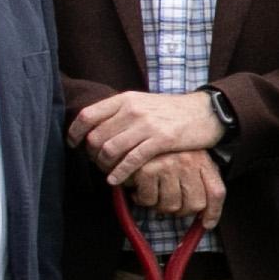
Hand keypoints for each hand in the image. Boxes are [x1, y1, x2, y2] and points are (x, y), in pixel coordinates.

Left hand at [75, 89, 221, 178]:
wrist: (205, 112)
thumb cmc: (172, 111)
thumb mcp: (143, 103)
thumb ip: (121, 112)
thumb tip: (96, 126)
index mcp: (125, 99)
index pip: (88, 115)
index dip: (75, 132)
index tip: (73, 144)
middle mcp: (133, 109)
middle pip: (96, 136)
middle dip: (92, 155)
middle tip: (97, 163)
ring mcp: (147, 124)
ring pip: (110, 149)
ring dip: (104, 166)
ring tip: (107, 172)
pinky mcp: (161, 139)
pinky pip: (131, 159)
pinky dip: (120, 173)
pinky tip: (116, 181)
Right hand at [116, 145, 226, 227]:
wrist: (134, 129)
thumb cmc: (161, 149)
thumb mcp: (186, 157)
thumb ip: (196, 180)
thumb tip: (204, 217)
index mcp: (202, 159)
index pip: (216, 192)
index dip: (213, 213)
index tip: (207, 224)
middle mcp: (189, 162)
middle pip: (194, 205)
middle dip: (181, 211)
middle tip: (169, 203)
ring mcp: (169, 166)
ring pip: (170, 206)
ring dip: (159, 205)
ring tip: (153, 193)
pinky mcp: (148, 169)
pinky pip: (149, 200)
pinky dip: (142, 199)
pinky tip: (139, 189)